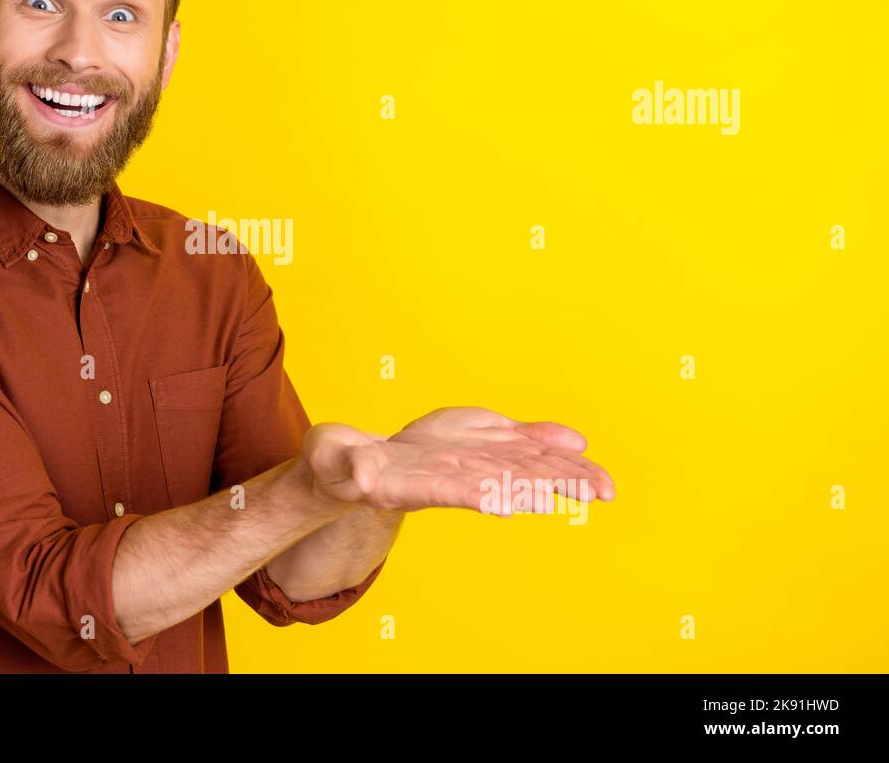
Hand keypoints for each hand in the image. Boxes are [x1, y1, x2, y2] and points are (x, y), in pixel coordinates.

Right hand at [300, 406, 615, 514]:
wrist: (356, 466)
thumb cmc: (341, 468)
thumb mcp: (337, 465)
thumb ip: (347, 467)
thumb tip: (359, 477)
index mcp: (417, 484)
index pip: (461, 489)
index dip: (493, 492)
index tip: (526, 498)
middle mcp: (452, 477)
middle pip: (508, 482)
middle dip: (549, 488)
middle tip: (594, 494)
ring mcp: (467, 461)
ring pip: (522, 466)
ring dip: (564, 474)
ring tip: (603, 487)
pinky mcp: (472, 441)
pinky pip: (514, 443)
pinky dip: (544, 443)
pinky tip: (576, 445)